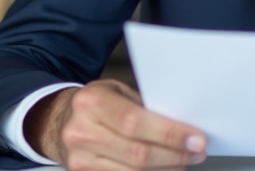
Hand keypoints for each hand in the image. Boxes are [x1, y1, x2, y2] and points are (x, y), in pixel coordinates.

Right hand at [26, 79, 207, 170]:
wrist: (57, 121)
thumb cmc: (95, 103)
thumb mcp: (116, 92)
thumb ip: (144, 108)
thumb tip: (183, 126)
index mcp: (92, 102)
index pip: (135, 122)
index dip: (169, 134)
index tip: (196, 138)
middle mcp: (81, 132)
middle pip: (137, 153)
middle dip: (174, 155)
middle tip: (196, 152)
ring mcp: (79, 159)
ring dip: (165, 170)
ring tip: (183, 162)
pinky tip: (163, 170)